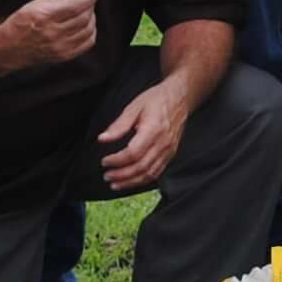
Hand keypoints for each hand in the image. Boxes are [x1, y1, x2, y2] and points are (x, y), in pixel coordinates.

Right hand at [0, 0, 102, 71]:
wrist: (10, 47)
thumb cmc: (21, 23)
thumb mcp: (37, 3)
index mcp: (46, 16)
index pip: (77, 5)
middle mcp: (54, 33)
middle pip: (84, 17)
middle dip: (91, 5)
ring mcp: (60, 47)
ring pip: (88, 30)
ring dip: (92, 18)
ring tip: (86, 12)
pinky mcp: (64, 56)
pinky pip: (87, 43)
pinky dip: (91, 32)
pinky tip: (86, 26)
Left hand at [95, 78, 190, 192]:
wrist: (179, 98)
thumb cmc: (156, 100)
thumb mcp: (134, 107)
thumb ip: (118, 125)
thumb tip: (102, 139)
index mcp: (153, 130)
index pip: (133, 153)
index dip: (117, 160)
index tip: (105, 162)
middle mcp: (163, 143)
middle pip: (141, 167)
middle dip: (122, 175)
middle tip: (107, 176)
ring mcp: (169, 150)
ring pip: (150, 173)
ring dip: (131, 182)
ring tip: (116, 184)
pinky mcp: (171, 154)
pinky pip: (157, 172)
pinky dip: (143, 180)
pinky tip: (131, 181)